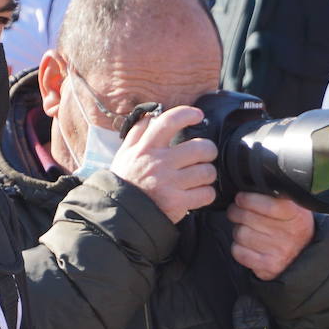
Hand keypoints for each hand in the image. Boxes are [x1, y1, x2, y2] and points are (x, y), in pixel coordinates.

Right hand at [109, 106, 216, 223]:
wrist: (120, 213)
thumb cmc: (126, 181)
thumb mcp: (125, 153)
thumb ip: (137, 133)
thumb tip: (151, 115)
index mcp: (145, 148)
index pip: (169, 122)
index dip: (187, 114)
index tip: (198, 115)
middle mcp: (158, 163)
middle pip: (200, 148)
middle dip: (209, 150)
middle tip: (206, 154)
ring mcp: (169, 183)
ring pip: (207, 172)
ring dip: (208, 174)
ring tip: (200, 176)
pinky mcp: (177, 203)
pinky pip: (206, 193)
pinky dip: (206, 193)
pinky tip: (198, 193)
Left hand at [226, 192, 313, 279]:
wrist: (303, 254)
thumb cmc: (292, 225)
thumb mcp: (294, 206)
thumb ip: (276, 196)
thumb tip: (249, 184)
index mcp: (296, 215)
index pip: (268, 205)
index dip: (248, 199)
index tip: (241, 198)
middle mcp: (289, 234)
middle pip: (247, 218)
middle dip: (236, 211)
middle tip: (236, 210)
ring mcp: (279, 252)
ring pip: (240, 234)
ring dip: (237, 229)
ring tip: (245, 228)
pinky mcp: (268, 266)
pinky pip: (239, 252)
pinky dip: (238, 247)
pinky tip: (247, 244)